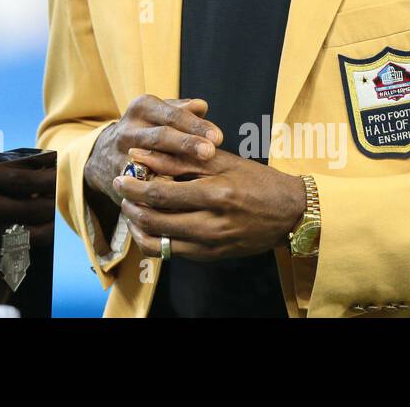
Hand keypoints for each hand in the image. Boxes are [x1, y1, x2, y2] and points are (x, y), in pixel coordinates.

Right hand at [85, 95, 222, 206]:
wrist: (104, 155)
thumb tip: (201, 106)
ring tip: (195, 177)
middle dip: (185, 144)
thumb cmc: (147, 131)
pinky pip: (141, 185)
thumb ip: (182, 112)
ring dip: (172, 170)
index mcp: (143, 108)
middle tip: (209, 152)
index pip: (172, 115)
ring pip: (148, 162)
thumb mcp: (159, 115)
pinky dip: (159, 191)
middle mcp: (129, 128)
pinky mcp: (119, 178)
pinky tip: (179, 198)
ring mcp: (121, 154)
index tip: (217, 137)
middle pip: (160, 136)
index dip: (195, 126)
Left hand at [113, 149, 306, 261]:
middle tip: (122, 193)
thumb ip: (179, 158)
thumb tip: (140, 154)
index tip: (121, 178)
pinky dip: (154, 239)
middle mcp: (212, 225)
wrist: (289, 213)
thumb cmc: (255, 180)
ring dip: (137, 227)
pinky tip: (151, 223)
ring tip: (132, 209)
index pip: (160, 195)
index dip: (133, 187)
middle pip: (154, 222)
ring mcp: (211, 245)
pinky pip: (172, 253)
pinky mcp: (211, 256)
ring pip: (158, 244)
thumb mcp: (220, 160)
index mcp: (215, 194)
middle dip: (130, 207)